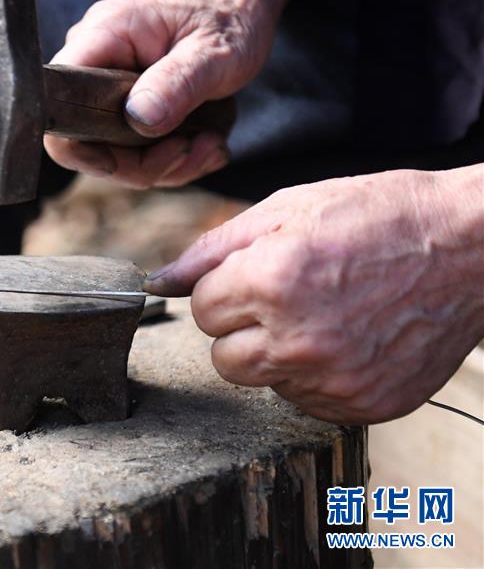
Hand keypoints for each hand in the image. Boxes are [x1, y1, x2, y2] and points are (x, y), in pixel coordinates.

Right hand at [45, 0, 278, 188]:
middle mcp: (95, 62)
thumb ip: (176, 83)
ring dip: (166, 164)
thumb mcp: (215, 50)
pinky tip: (206, 142)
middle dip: (143, 163)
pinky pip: (134, 149)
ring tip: (210, 143)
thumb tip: (139, 118)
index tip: (133, 159)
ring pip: (115, 153)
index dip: (82, 146)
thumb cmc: (229, 13)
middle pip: (87, 141)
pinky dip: (172, 158)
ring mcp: (108, 86)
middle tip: (194, 149)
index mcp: (103, 36)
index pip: (57, 104)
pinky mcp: (126, 104)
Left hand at [143, 167, 483, 423]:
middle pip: (221, 357)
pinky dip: (315, 376)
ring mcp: (333, 379)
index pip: (203, 310)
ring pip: (261, 381)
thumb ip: (212, 249)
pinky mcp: (363, 405)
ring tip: (322, 315)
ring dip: (276, 353)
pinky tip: (347, 340)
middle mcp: (298, 338)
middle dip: (240, 327)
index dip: (227, 288)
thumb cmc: (378, 216)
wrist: (472, 246)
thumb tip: (161, 281)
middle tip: (284, 297)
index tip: (257, 275)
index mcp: (271, 281)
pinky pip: (305, 402)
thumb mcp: (287, 208)